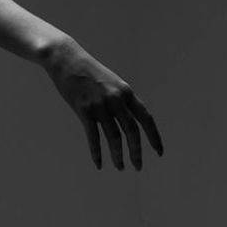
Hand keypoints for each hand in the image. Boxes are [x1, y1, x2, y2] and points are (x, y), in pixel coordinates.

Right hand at [43, 37, 163, 171]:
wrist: (67, 60)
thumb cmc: (89, 73)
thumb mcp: (112, 83)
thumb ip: (121, 100)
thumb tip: (129, 121)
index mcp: (126, 92)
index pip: (146, 118)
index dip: (154, 136)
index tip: (159, 152)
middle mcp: (116, 99)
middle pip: (132, 130)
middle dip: (136, 151)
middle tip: (138, 166)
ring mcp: (100, 105)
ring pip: (114, 137)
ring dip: (118, 155)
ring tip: (120, 167)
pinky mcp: (84, 110)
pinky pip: (93, 137)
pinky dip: (97, 153)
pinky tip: (99, 164)